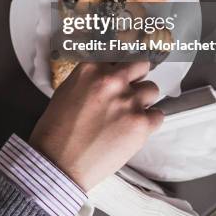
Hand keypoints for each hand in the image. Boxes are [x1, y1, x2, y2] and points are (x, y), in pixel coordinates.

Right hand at [29, 61, 162, 190]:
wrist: (59, 163)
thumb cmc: (57, 129)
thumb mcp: (66, 90)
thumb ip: (89, 77)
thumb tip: (104, 72)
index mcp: (91, 69)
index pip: (117, 52)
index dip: (120, 63)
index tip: (123, 67)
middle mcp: (112, 80)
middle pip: (141, 64)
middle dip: (137, 75)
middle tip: (130, 88)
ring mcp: (128, 101)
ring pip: (152, 89)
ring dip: (143, 100)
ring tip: (129, 113)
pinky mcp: (141, 124)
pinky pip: (158, 115)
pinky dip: (149, 122)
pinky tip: (134, 128)